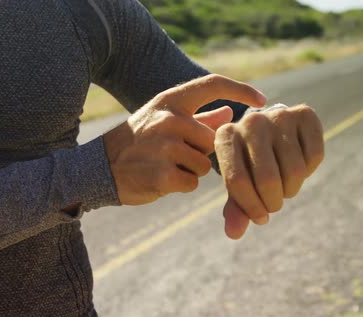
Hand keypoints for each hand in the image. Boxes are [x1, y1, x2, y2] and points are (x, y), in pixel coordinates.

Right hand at [103, 74, 266, 204]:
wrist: (99, 168)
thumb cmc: (136, 143)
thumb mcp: (162, 121)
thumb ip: (198, 117)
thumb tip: (229, 112)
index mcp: (169, 101)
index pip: (212, 84)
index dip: (241, 90)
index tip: (262, 101)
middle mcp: (168, 119)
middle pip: (213, 138)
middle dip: (203, 152)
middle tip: (178, 156)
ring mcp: (164, 147)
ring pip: (204, 164)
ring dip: (191, 171)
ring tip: (166, 167)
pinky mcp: (162, 174)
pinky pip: (191, 183)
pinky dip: (181, 186)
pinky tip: (161, 180)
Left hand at [215, 104, 324, 238]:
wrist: (269, 128)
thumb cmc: (248, 160)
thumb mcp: (237, 180)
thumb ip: (236, 206)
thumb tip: (234, 233)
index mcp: (225, 136)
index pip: (237, 181)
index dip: (251, 207)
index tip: (259, 217)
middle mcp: (250, 122)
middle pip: (268, 179)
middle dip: (273, 202)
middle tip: (273, 203)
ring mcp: (278, 115)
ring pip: (295, 171)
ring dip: (291, 189)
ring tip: (283, 185)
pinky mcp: (305, 114)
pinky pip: (314, 157)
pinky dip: (310, 171)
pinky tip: (298, 165)